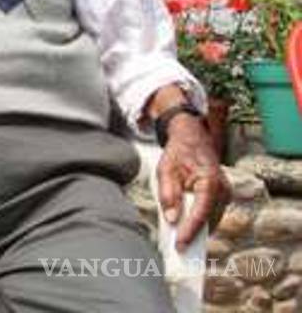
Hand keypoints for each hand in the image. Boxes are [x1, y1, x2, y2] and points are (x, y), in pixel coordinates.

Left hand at [156, 114, 230, 249]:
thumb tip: (171, 219)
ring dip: (197, 231)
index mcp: (210, 181)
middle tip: (177, 251)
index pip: (201, 212)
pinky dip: (199, 223)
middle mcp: (223, 189)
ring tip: (179, 244)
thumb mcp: (166, 169)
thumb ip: (168, 194)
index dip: (190, 231)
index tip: (180, 245)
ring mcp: (226, 194)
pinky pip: (211, 214)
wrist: (193, 139)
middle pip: (208, 220)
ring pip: (211, 220)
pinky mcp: (223, 197)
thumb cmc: (178, 153)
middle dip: (194, 235)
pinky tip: (185, 230)